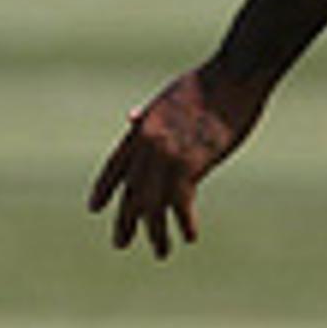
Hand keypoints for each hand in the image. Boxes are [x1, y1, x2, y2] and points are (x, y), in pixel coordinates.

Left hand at [88, 61, 263, 257]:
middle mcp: (147, 145)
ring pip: (152, 204)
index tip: (94, 208)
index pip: (115, 166)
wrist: (233, 75)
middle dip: (126, 220)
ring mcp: (165, 155)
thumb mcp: (169, 96)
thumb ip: (150, 114)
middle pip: (130, 191)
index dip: (104, 189)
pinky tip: (189, 237)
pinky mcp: (188, 164)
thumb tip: (131, 118)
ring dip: (156, 232)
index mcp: (142, 128)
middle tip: (120, 243)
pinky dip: (184, 223)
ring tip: (160, 252)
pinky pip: (180, 203)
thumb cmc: (210, 82)